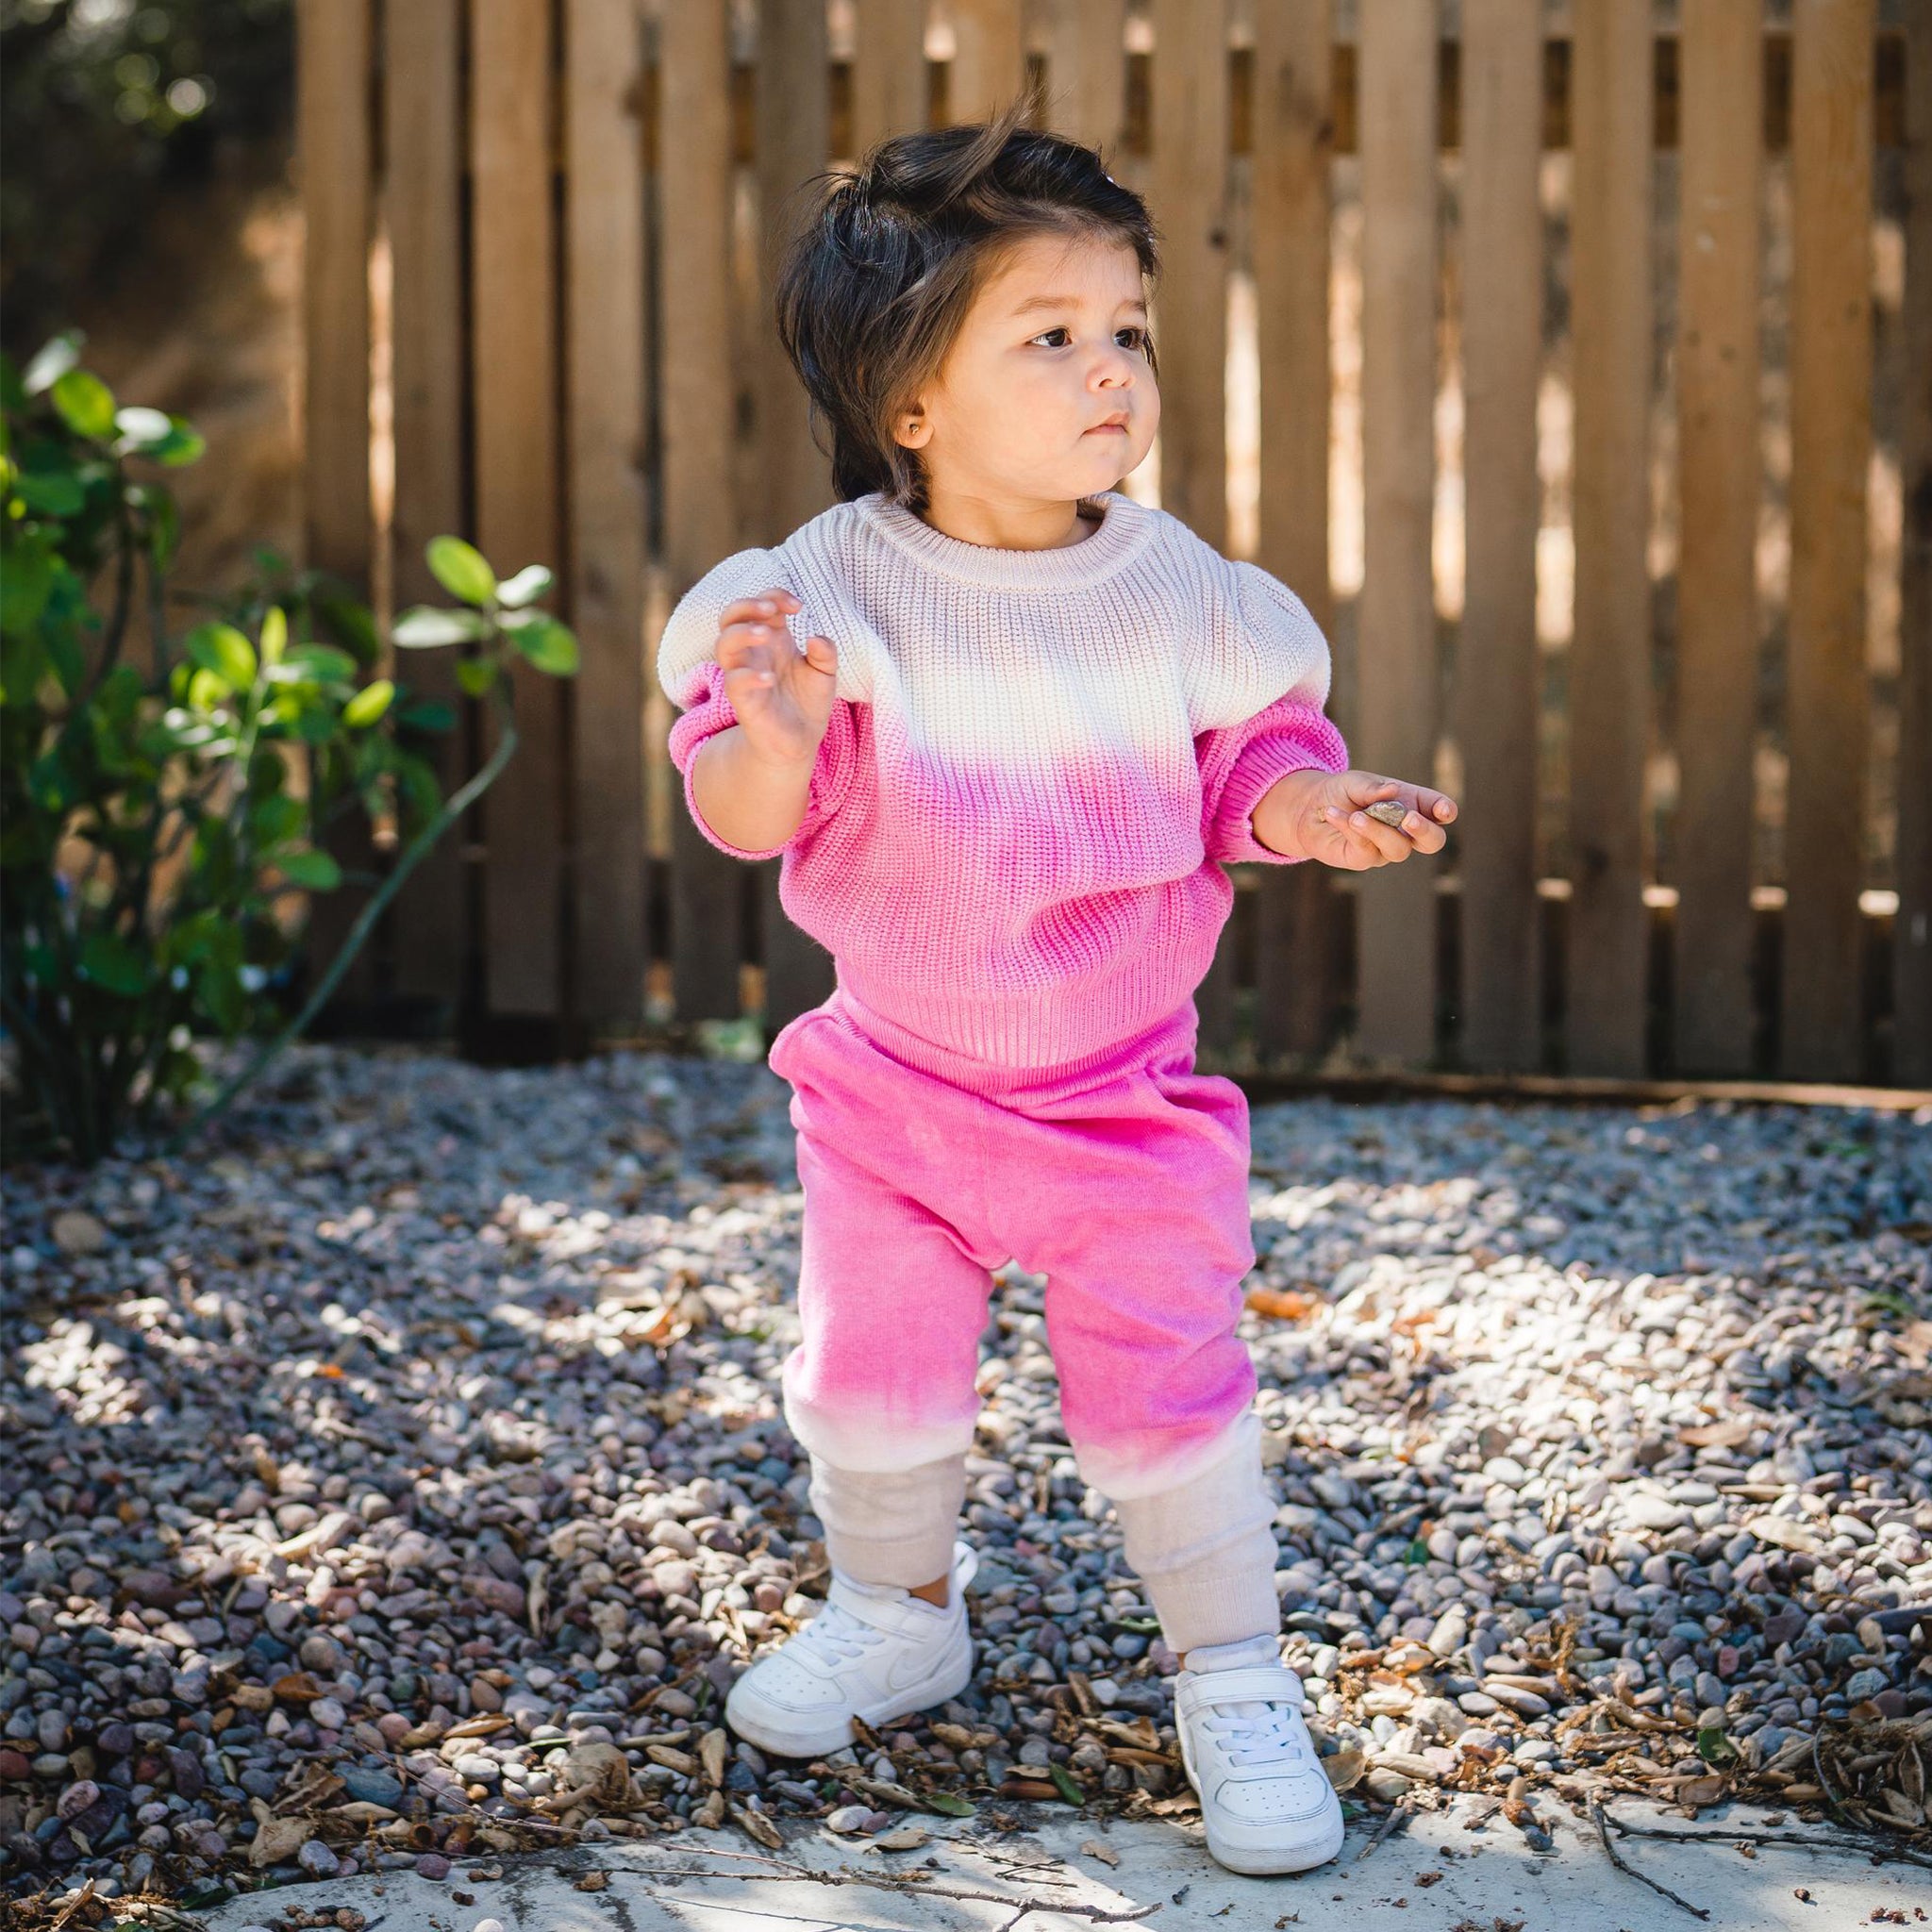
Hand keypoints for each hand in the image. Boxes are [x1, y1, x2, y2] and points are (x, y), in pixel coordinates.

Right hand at [715, 587, 838, 768]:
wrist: (801, 741)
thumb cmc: (808, 701)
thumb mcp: (825, 674)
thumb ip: (825, 653)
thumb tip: (816, 638)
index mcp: (773, 638)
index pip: (761, 604)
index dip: (775, 596)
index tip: (798, 606)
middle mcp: (753, 653)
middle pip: (730, 616)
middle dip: (746, 605)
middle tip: (771, 610)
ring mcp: (744, 675)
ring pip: (723, 645)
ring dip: (742, 633)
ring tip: (767, 634)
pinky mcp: (742, 701)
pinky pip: (734, 682)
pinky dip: (749, 676)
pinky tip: (770, 678)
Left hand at [1280, 768, 1457, 869]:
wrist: (1310, 808)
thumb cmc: (1342, 792)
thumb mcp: (1356, 782)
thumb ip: (1373, 787)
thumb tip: (1392, 791)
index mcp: (1413, 804)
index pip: (1440, 811)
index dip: (1446, 811)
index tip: (1444, 810)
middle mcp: (1405, 830)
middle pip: (1433, 841)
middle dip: (1425, 831)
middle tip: (1409, 818)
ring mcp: (1387, 848)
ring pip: (1399, 849)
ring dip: (1378, 830)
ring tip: (1355, 815)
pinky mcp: (1364, 859)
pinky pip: (1366, 849)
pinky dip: (1350, 830)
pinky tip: (1333, 814)